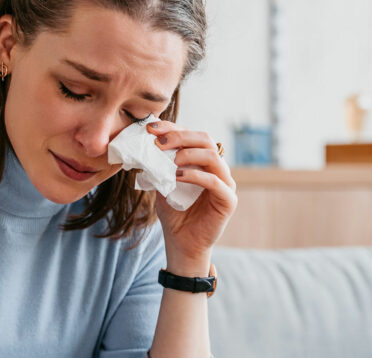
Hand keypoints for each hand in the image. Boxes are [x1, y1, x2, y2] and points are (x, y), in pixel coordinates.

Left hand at [146, 120, 237, 271]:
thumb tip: (144, 146)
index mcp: (202, 161)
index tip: (150, 128)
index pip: (191, 135)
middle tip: (159, 142)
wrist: (181, 244)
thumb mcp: (162, 184)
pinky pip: (215, 181)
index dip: (172, 128)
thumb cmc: (174, 214)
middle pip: (205, 139)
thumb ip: (159, 166)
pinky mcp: (228, 200)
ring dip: (188, 154)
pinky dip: (195, 175)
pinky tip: (177, 177)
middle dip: (180, 136)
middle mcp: (217, 168)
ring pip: (212, 156)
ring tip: (170, 161)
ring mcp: (225, 183)